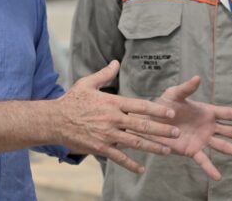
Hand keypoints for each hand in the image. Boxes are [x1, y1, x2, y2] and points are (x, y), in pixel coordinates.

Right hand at [56, 60, 179, 173]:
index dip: (157, 110)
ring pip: (135, 142)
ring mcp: (107, 135)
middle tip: (177, 133)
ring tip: (167, 151)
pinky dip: (131, 164)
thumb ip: (105, 74)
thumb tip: (116, 62)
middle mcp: (113, 119)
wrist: (55, 119)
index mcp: (112, 102)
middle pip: (142, 125)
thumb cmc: (72, 100)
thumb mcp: (88, 83)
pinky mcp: (100, 148)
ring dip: (153, 147)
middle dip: (161, 130)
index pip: (139, 106)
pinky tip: (141, 169)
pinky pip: (119, 157)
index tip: (171, 113)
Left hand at [152, 75, 231, 180]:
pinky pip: (203, 160)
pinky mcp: (192, 150)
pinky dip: (210, 168)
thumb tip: (197, 77)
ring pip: (222, 146)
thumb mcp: (174, 94)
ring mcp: (201, 139)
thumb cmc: (162, 105)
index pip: (226, 113)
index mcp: (205, 112)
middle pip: (229, 131)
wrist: (150, 121)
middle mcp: (206, 126)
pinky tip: (218, 177)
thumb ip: (186, 88)